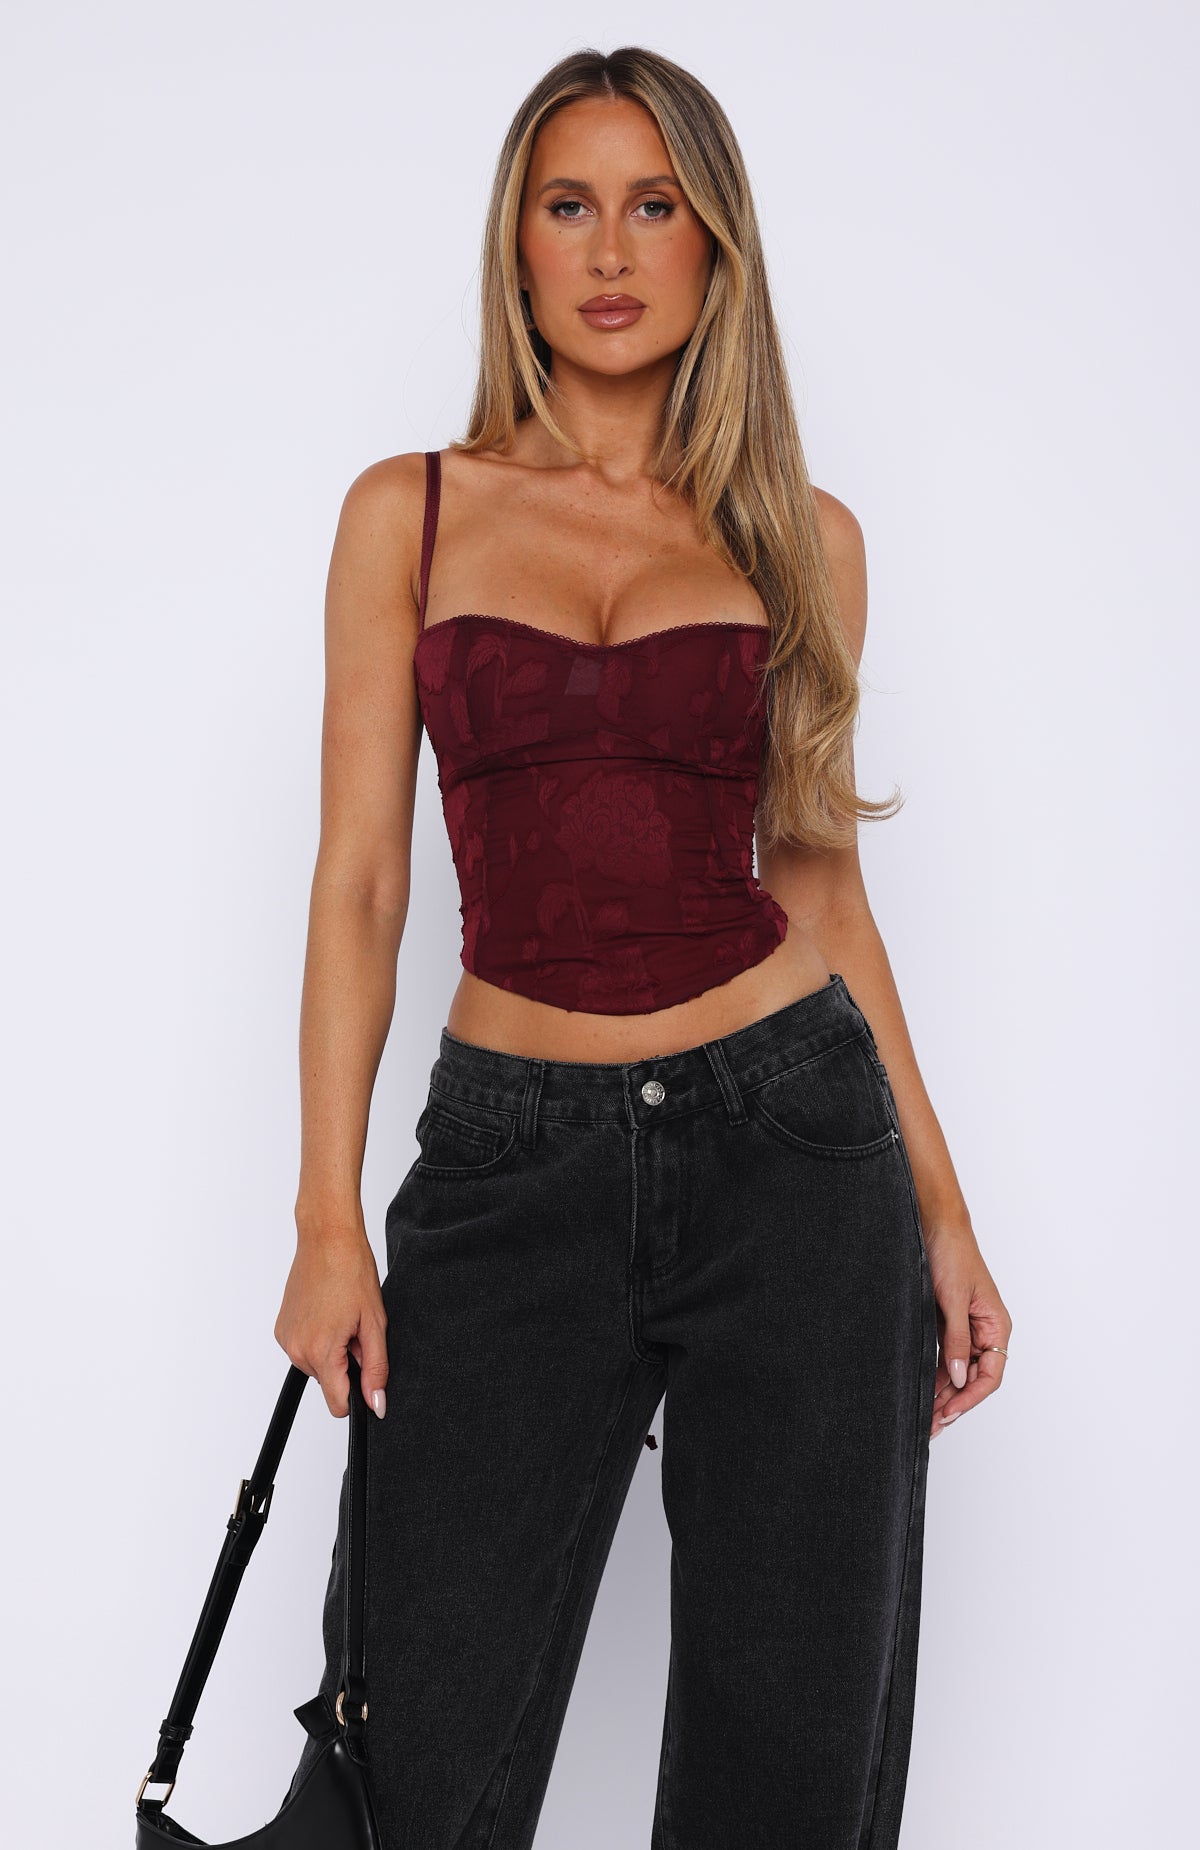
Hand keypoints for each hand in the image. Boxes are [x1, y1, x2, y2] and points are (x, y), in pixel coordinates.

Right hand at [274, 1215, 388, 1420]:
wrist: (327, 1239)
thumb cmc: (351, 1271)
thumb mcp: (374, 1324)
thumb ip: (375, 1369)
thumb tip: (376, 1404)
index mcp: (321, 1352)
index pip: (337, 1405)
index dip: (358, 1396)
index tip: (368, 1372)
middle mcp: (296, 1350)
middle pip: (328, 1383)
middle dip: (347, 1364)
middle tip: (356, 1330)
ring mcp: (286, 1339)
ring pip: (317, 1367)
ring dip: (333, 1352)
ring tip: (342, 1319)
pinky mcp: (281, 1329)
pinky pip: (304, 1349)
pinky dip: (318, 1340)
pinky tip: (328, 1314)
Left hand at [922, 1217, 1010, 1438]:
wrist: (934, 1225)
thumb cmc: (952, 1255)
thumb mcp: (952, 1300)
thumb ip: (956, 1340)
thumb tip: (956, 1377)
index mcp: (996, 1326)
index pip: (990, 1375)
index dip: (970, 1397)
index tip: (948, 1412)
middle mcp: (985, 1332)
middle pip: (973, 1378)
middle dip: (953, 1402)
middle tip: (930, 1425)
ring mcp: (966, 1328)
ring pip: (957, 1371)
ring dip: (943, 1392)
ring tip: (924, 1416)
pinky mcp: (948, 1323)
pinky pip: (945, 1356)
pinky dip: (935, 1374)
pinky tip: (922, 1390)